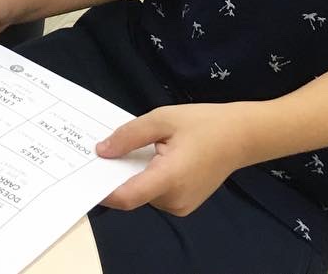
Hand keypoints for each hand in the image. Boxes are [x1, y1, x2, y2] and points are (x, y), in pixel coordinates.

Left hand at [97, 104, 247, 216]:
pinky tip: (153, 157)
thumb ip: (129, 136)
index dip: (102, 189)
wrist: (242, 136)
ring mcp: (182, 206)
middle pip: (133, 194)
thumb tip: (102, 151)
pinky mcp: (185, 204)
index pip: (126, 197)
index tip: (86, 174)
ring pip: (144, 194)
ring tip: (137, 148)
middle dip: (118, 174)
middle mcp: (175, 200)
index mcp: (170, 179)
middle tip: (107, 149)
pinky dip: (149, 178)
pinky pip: (157, 194)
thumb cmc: (204, 124)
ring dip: (135, 175)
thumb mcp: (162, 120)